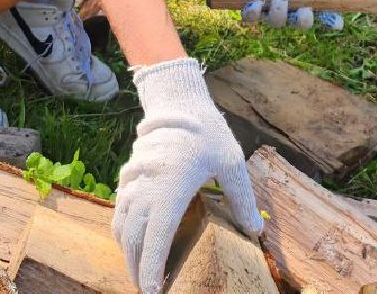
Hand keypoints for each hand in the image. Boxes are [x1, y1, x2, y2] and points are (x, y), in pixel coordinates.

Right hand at [113, 57, 262, 292]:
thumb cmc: (207, 132)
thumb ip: (243, 200)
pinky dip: (123, 234)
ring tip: (141, 274)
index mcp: (171, 187)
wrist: (178, 101)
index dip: (151, 268)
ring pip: (122, 227)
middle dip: (138, 269)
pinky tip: (132, 245)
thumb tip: (256, 232)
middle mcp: (146, 187)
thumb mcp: (232, 163)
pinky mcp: (129, 177)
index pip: (156, 237)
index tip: (151, 292)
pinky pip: (120, 212)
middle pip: (134, 239)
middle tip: (147, 291)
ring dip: (129, 254)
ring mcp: (133, 182)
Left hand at [209, 0, 333, 29]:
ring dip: (279, 15)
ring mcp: (268, 7)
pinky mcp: (248, 4)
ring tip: (278, 0)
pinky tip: (255, 3)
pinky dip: (253, 12)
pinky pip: (251, 17)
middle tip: (304, 11)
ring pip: (276, 22)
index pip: (322, 10)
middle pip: (300, 22)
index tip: (338, 22)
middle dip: (304, 21)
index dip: (331, 20)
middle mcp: (289, 4)